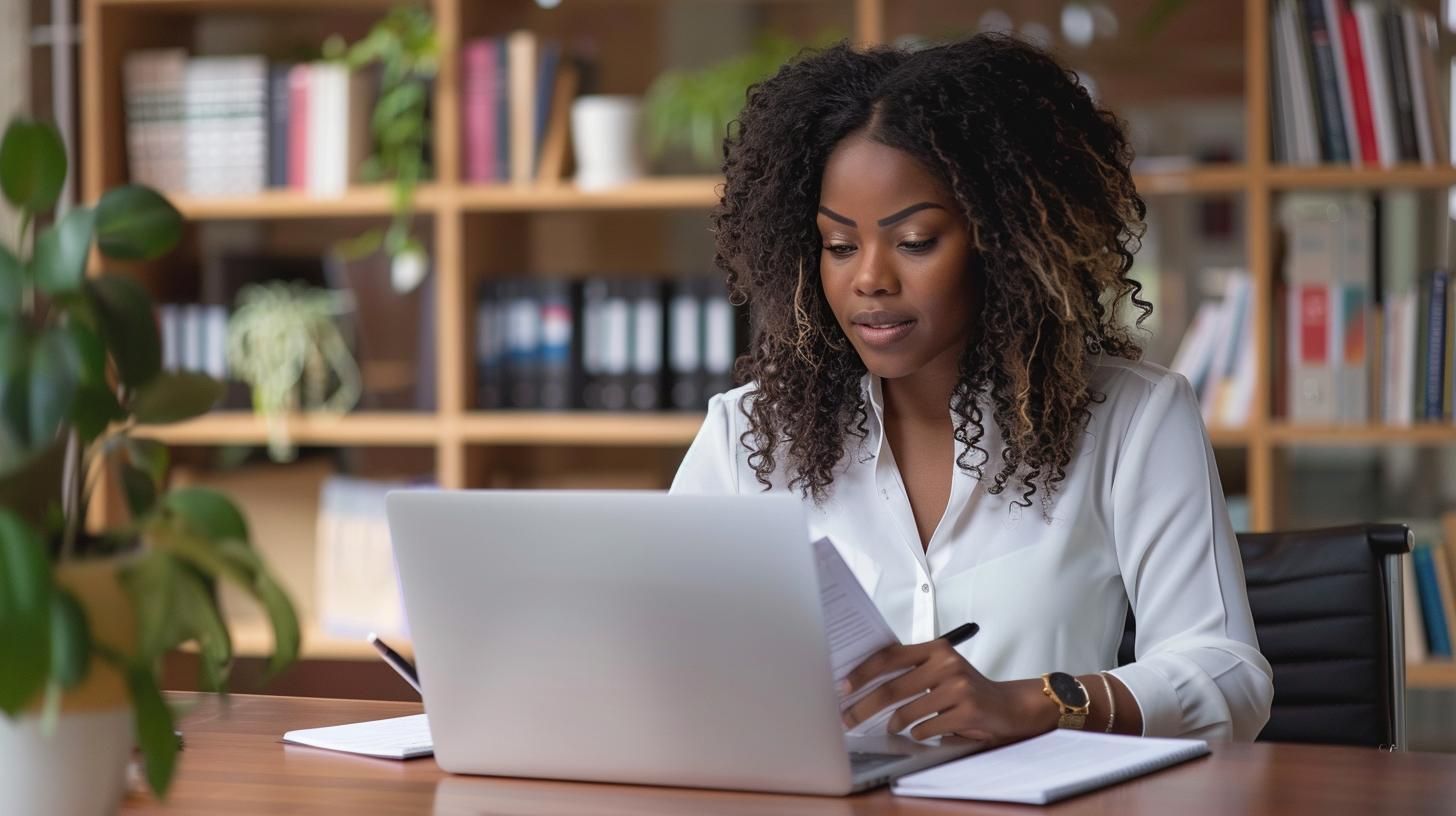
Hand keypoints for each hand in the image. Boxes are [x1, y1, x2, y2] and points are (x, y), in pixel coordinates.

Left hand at [840, 639, 1057, 743]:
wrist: (1008, 706)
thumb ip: (909, 670)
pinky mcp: (967, 711)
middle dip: (864, 706)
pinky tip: (922, 732)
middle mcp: (947, 663)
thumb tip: (863, 682)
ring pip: (907, 712)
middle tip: (847, 718)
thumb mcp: (939, 669)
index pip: (889, 656)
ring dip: (894, 724)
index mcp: (936, 648)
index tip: (843, 686)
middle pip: (892, 688)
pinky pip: (926, 728)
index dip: (862, 672)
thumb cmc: (965, 689)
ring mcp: (958, 688)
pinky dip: (918, 734)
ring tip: (892, 726)